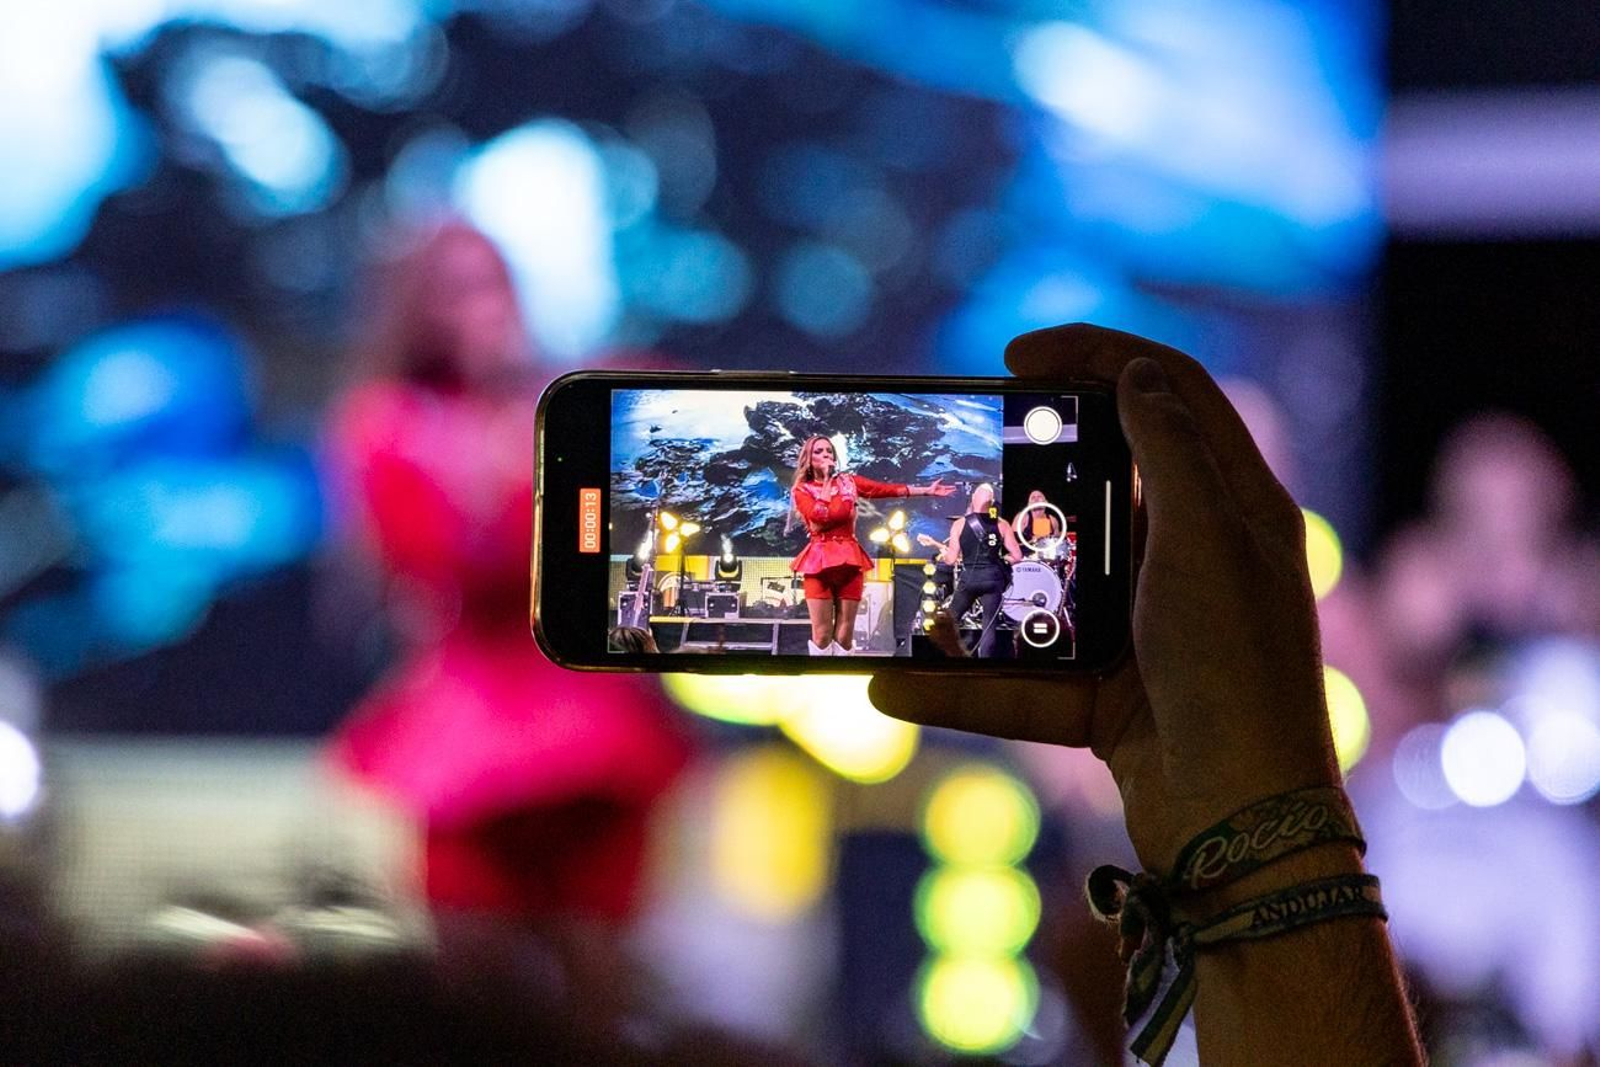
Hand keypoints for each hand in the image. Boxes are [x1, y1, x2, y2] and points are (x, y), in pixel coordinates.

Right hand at [870, 324, 1341, 875]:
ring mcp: (1145, 627)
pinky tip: (894, 688)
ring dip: (980, 578)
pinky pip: (1023, 676)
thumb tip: (1138, 374)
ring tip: (919, 557)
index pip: (1171, 392)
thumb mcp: (1204, 544)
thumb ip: (1169, 452)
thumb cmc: (1234, 672)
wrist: (1240, 827)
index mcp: (1235, 506)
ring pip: (1046, 581)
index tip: (1015, 355)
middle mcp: (1192, 558)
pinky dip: (963, 686)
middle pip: (1102, 478)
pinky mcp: (1106, 692)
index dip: (1099, 353)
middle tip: (968, 439)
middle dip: (1028, 458)